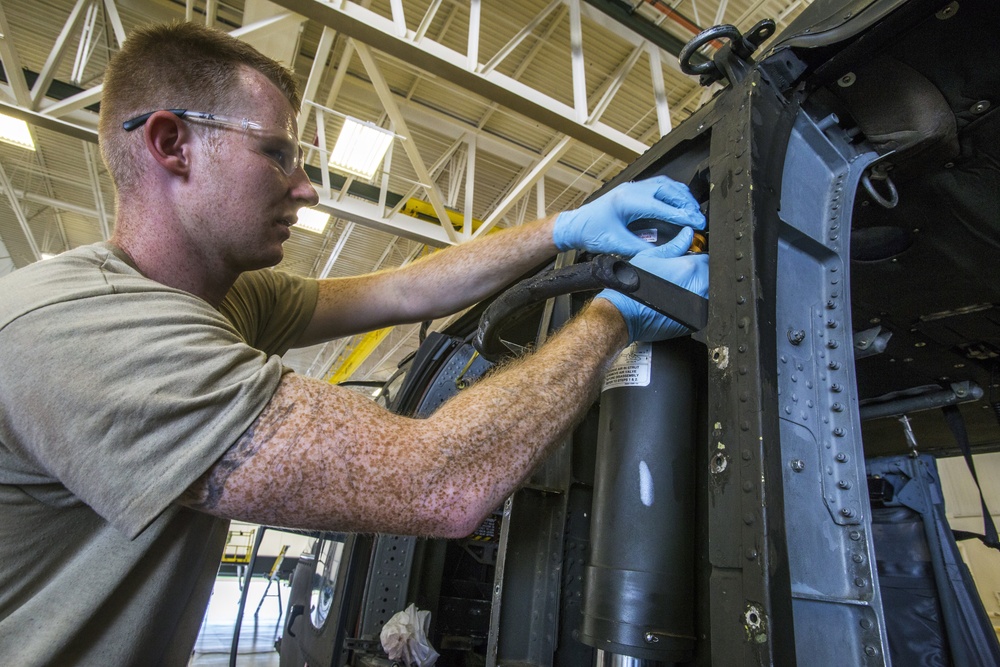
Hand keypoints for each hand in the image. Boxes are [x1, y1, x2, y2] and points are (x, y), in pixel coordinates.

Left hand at [553, 175, 705, 256]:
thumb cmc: (591, 232)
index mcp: (627, 201)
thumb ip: (640, 249)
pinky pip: (659, 185)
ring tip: (693, 210)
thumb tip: (662, 254)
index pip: (662, 206)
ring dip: (681, 196)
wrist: (576, 225)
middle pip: (668, 190)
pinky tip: (680, 202)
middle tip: (699, 217)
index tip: (697, 222)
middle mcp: (631, 190)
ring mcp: (632, 187)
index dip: (682, 215)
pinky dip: (673, 193)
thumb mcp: (616, 245)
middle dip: (686, 204)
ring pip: (665, 185)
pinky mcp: (633, 190)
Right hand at [595, 228, 708, 342]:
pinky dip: (694, 306)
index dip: (697, 260)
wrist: (623, 313)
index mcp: (690, 268)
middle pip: (709, 277)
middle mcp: (698, 287)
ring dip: (698, 290)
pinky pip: (702, 310)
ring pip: (707, 293)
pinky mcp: (694, 321)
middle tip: (680, 277)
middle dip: (699, 275)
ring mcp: (698, 306)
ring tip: (678, 291)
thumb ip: (674, 245)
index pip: (706, 259)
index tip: (688, 263)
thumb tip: (687, 234)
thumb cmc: (633, 286)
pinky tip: (677, 304)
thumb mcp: (651, 257)